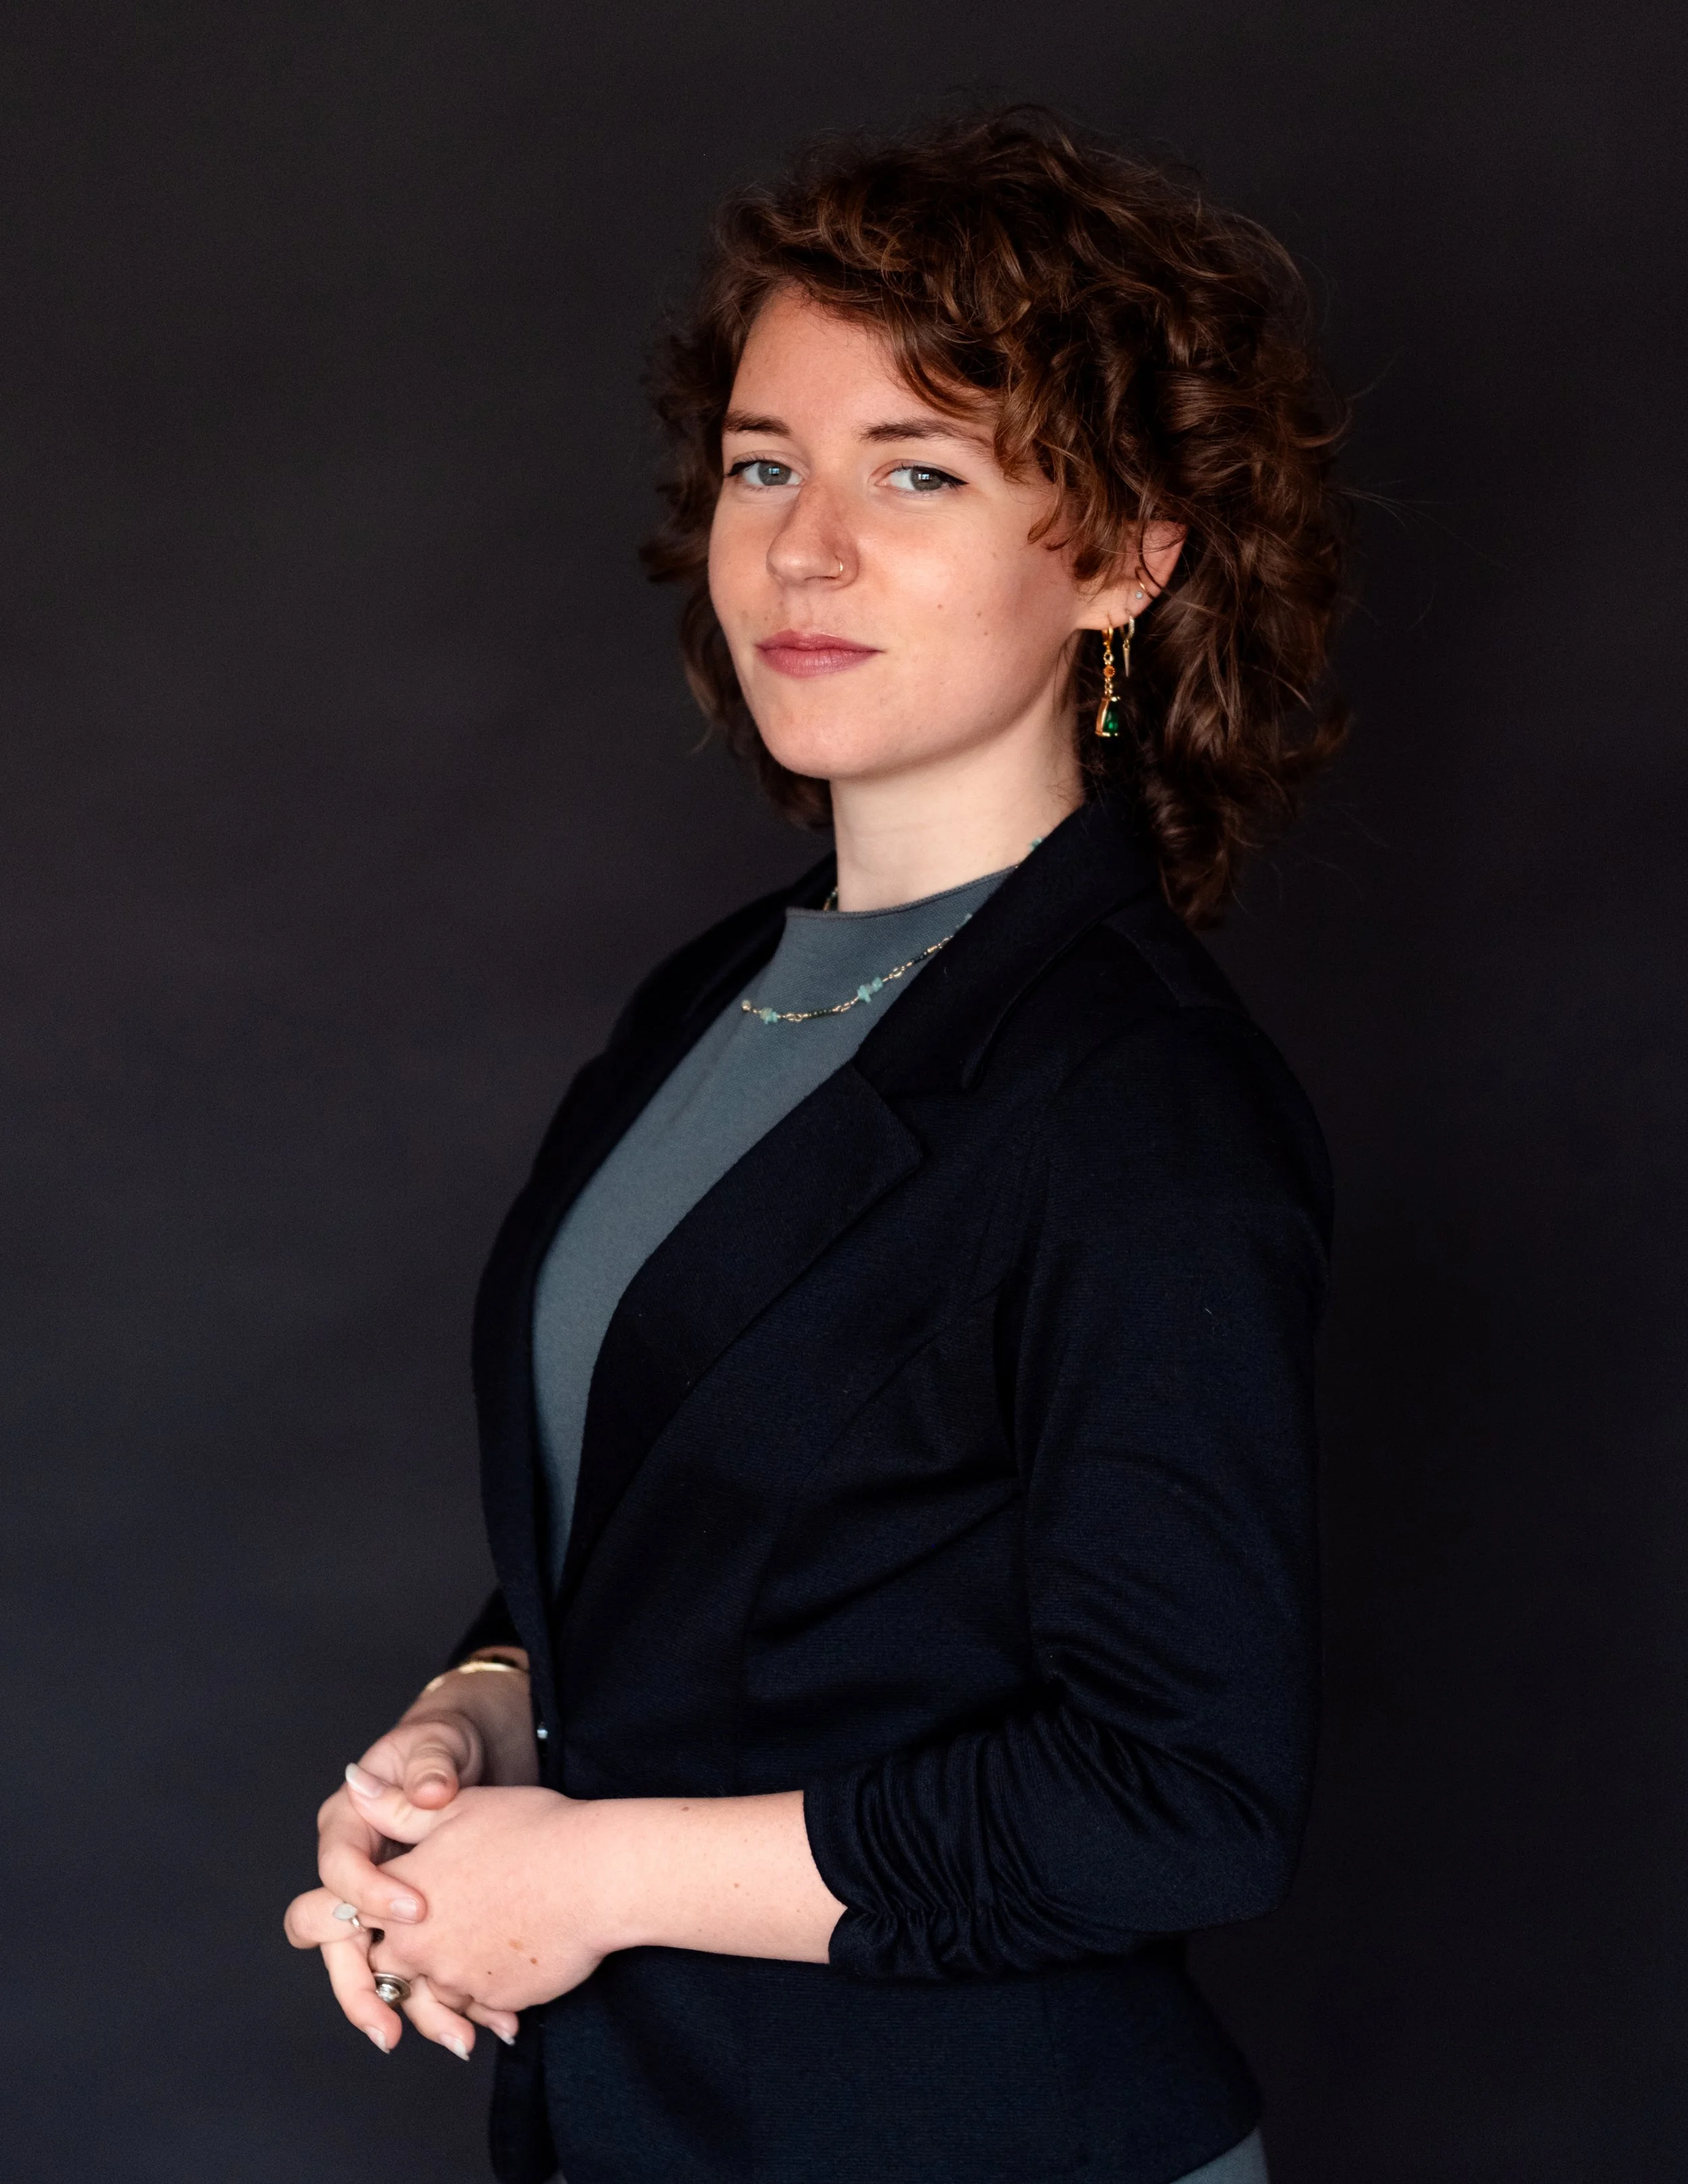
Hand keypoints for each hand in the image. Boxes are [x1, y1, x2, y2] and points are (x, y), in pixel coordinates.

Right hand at [283, 1656, 538, 2055]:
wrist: (476, 1755)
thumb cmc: (447, 1745)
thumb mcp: (439, 1744)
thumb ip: (429, 1765)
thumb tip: (427, 1788)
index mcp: (348, 1827)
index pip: (338, 1871)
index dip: (369, 1893)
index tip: (414, 1910)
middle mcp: (357, 1874)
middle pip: (340, 1945)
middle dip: (362, 1992)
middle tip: (390, 2030)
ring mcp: (383, 1905)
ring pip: (384, 1971)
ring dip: (417, 2011)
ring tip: (459, 2040)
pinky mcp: (418, 1923)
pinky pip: (422, 1970)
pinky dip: (455, 1998)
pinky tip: (493, 2020)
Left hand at [291, 1775, 602, 2031]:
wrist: (597, 1874)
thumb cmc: (529, 1830)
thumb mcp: (454, 1809)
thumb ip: (395, 1806)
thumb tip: (352, 1782)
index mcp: (393, 1900)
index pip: (325, 1921)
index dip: (317, 1921)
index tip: (323, 1924)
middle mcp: (415, 1950)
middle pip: (381, 1969)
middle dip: (391, 1962)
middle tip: (419, 1939)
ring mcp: (456, 1980)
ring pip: (430, 1994)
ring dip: (440, 1985)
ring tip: (472, 1952)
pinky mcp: (497, 2000)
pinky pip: (475, 2005)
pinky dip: (483, 1996)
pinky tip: (507, 1965)